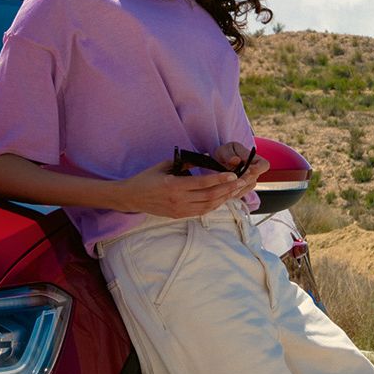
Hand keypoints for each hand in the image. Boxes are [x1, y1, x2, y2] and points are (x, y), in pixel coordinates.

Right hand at [121, 161, 254, 218]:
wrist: (132, 197)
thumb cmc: (147, 178)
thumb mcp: (165, 165)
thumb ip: (186, 164)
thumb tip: (205, 158)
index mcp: (173, 185)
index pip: (202, 183)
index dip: (219, 179)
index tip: (232, 175)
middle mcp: (178, 200)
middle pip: (209, 196)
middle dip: (228, 189)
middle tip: (241, 182)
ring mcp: (179, 210)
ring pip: (208, 206)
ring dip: (224, 198)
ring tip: (236, 190)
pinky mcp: (179, 216)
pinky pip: (201, 211)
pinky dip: (214, 205)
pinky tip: (223, 198)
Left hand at [213, 141, 269, 191]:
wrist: (220, 161)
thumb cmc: (225, 153)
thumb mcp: (225, 150)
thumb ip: (229, 155)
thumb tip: (236, 160)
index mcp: (254, 158)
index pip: (264, 165)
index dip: (258, 168)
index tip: (247, 169)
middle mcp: (255, 171)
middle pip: (254, 178)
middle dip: (243, 179)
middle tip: (231, 178)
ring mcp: (250, 181)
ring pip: (247, 187)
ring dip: (237, 186)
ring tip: (225, 182)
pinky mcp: (244, 188)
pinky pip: (241, 192)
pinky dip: (233, 191)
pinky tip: (225, 188)